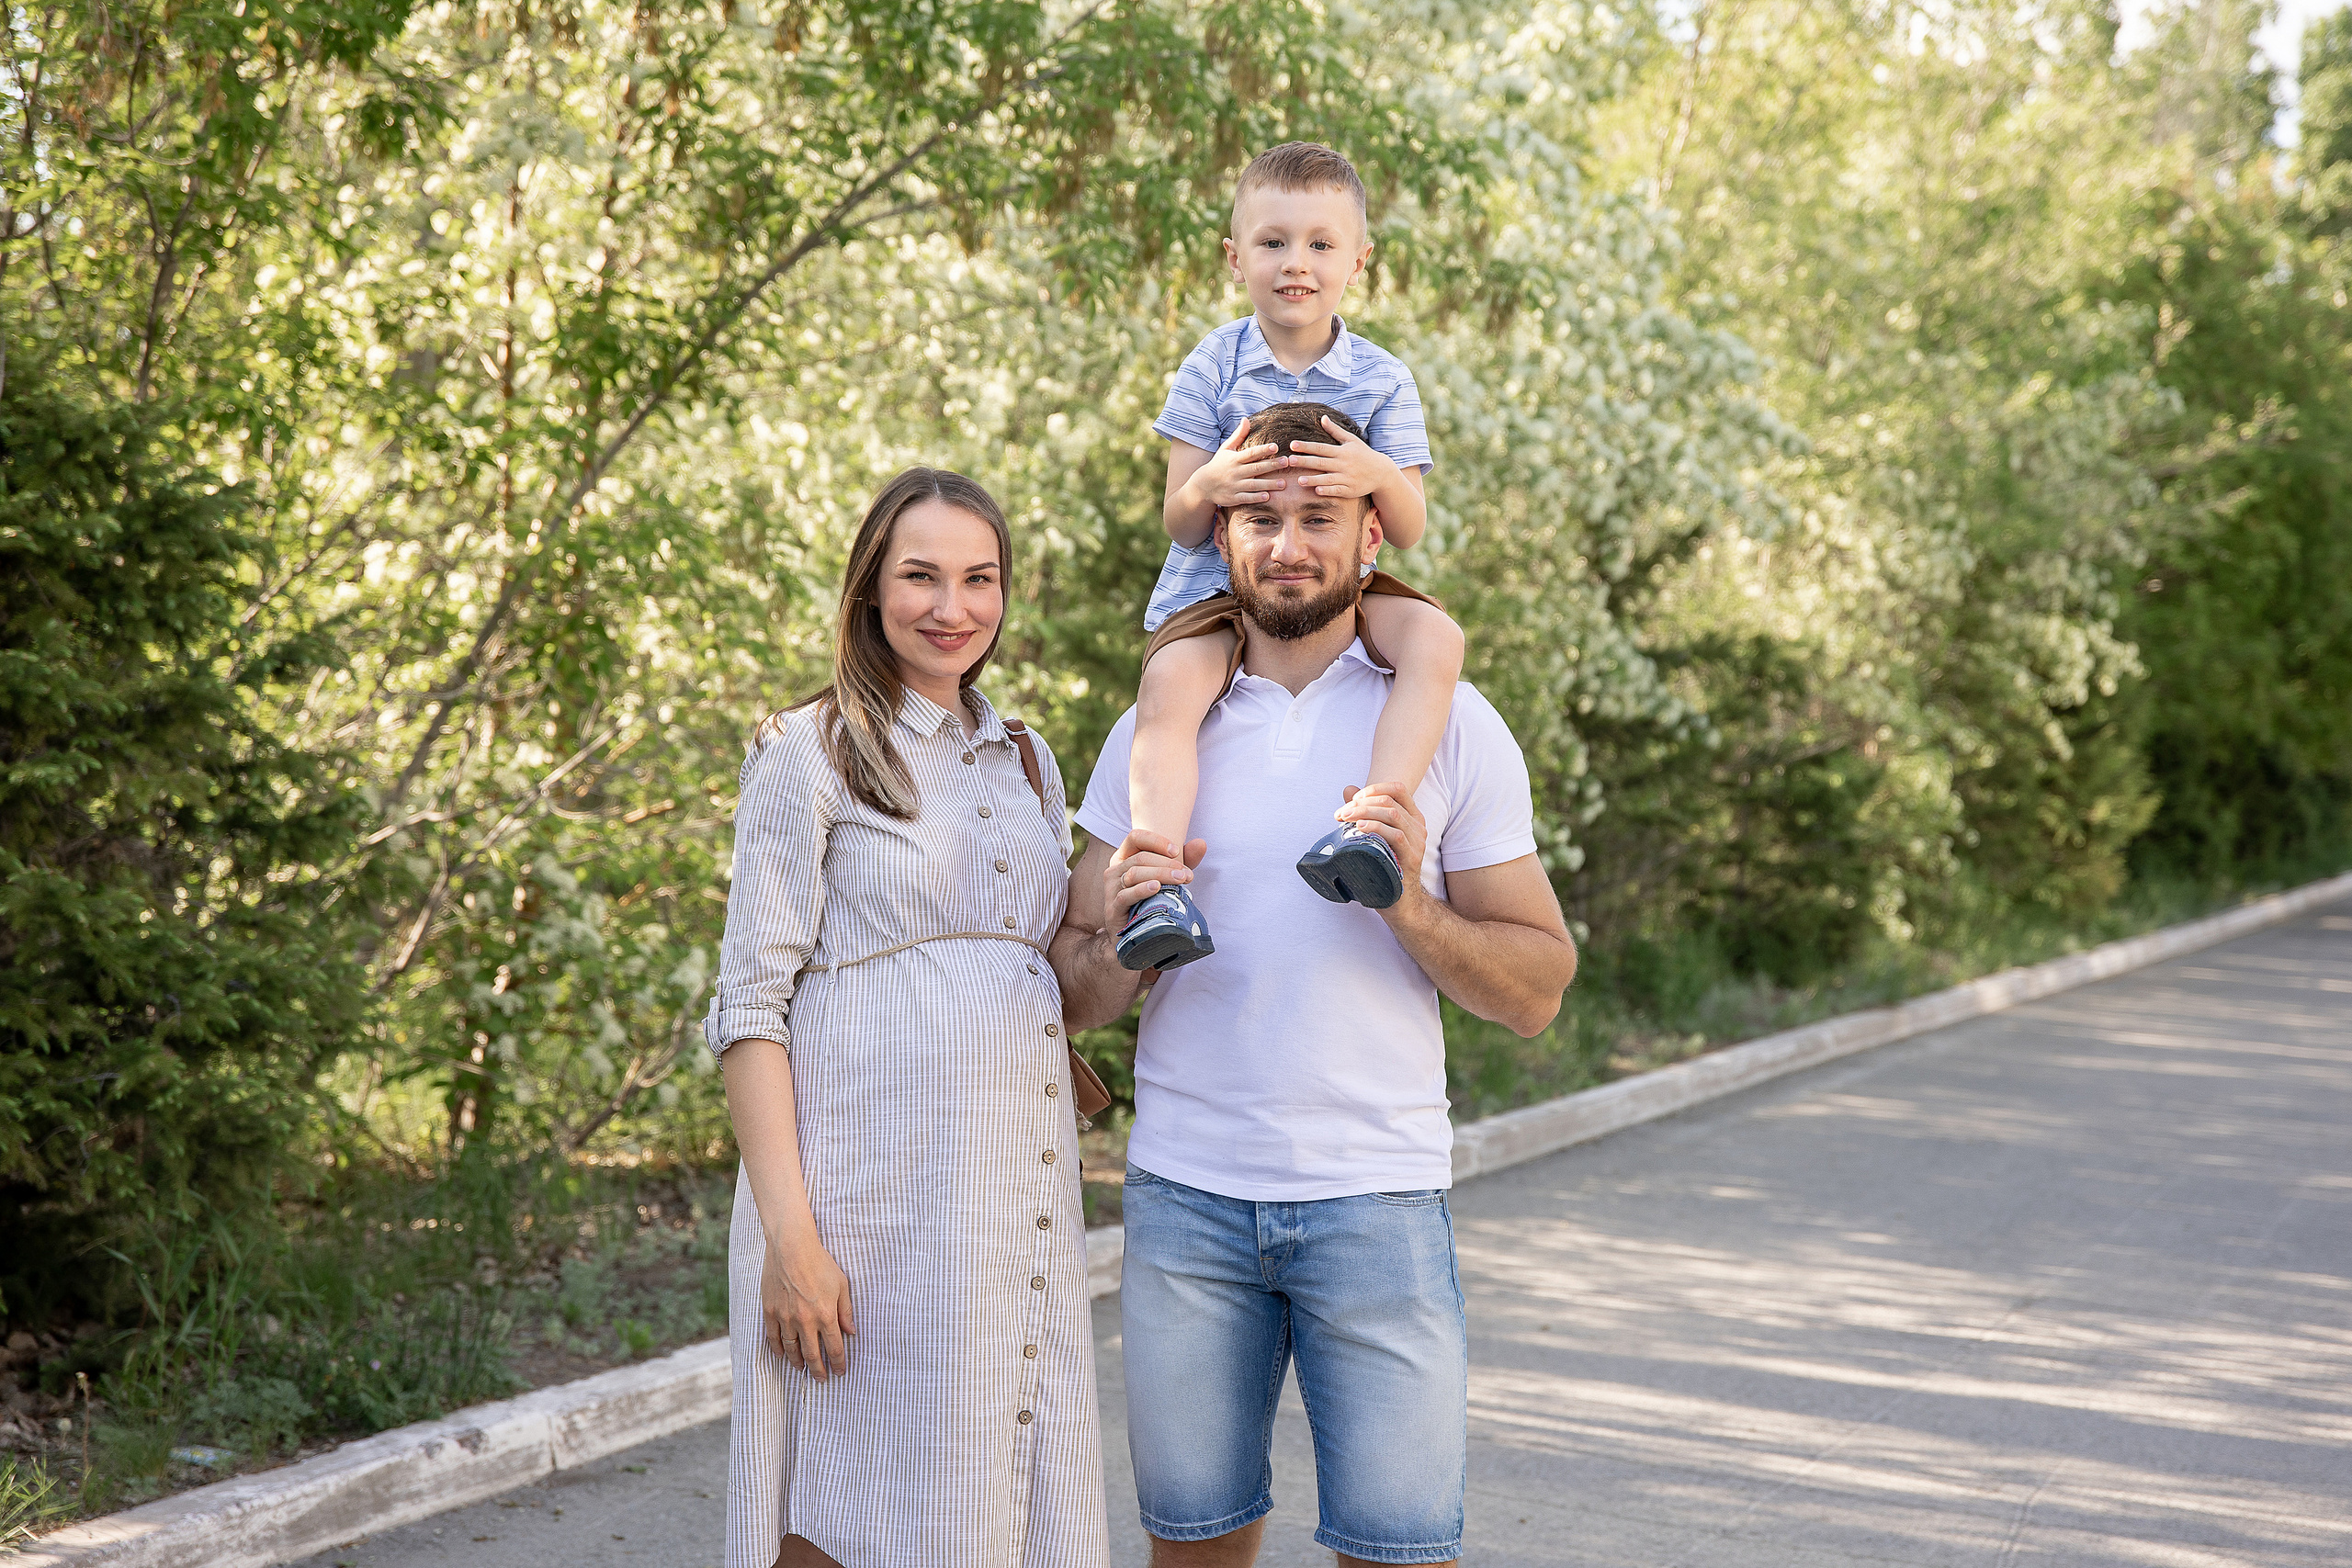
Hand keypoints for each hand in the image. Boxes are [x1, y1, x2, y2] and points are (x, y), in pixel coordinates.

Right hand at [762, 1228, 854, 1380]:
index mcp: (826, 1315)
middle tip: (821, 1379)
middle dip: (818, 1370)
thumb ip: (846, 1310)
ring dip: (797, 1362)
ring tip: (802, 1369)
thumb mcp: (841, 1285)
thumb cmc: (820, 1263)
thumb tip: (851, 1331)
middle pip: (812, 1354)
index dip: (838, 1363)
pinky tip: (782, 1355)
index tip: (840, 1371)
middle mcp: (805, 1321)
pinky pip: (773, 1337)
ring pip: (791, 1349)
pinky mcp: (770, 1311)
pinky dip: (778, 1349)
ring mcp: (785, 1317)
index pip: (834, 1348)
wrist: (791, 1247)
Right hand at [1101, 828, 1205, 927]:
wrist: (1136, 933)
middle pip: (1139, 858)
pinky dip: (1141, 890)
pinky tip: (1156, 888)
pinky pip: (1125, 895)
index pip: (1136, 837)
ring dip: (1160, 875)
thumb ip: (1185, 860)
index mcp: (1125, 857)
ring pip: (1134, 874)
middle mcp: (1115, 869)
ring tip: (1179, 881)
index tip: (1176, 851)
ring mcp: (1111, 888)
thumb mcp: (1169, 876)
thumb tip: (1201, 843)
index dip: (1156, 841)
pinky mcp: (1113, 908)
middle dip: (1166, 864)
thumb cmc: (1151, 899)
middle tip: (1185, 874)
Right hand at [1186, 418, 1286, 509]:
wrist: (1203, 485)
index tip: (1276, 446)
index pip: (1251, 453)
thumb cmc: (1218, 464)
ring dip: (1268, 484)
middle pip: (1256, 468)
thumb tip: (1246, 419)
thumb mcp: (1226, 448)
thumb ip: (1238, 435)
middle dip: (1271, 465)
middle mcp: (1235, 472)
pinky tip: (1268, 496)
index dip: (1263, 449)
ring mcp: (1234, 486)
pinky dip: (1256, 498)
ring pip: (1253, 485)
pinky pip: (1246, 498)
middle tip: (1286, 462)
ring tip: (1283, 483)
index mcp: (1235, 459)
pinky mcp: (1233, 498)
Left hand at [1286, 415, 1401, 499]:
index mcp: (1341, 451)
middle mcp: (1343, 464)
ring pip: (1327, 478)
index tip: (1292, 445)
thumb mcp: (1351, 440)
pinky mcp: (1350, 490)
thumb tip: (1322, 417)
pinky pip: (1337, 490)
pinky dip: (1328, 490)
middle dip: (1305, 461)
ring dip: (1313, 479)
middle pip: (1321, 462)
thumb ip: (1335, 431)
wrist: (1382, 472)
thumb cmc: (1364, 454)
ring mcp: (1347, 477)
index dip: (1306, 446)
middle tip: (1290, 461)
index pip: (1321, 448)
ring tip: (1299, 480)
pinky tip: (1316, 491)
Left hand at [1336, 781, 1428, 912]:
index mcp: (1412, 818)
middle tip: (1341, 813)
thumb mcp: (1375, 836)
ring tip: (1345, 819)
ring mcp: (1417, 842)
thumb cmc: (1385, 866)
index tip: (1354, 798)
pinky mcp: (1411, 858)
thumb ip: (1364, 812)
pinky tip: (1360, 828)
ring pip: (1392, 814)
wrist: (1400, 901)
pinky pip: (1395, 836)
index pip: (1398, 789)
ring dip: (1364, 812)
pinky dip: (1376, 828)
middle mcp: (1418, 827)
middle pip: (1389, 801)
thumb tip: (1348, 789)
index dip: (1375, 788)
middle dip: (1361, 803)